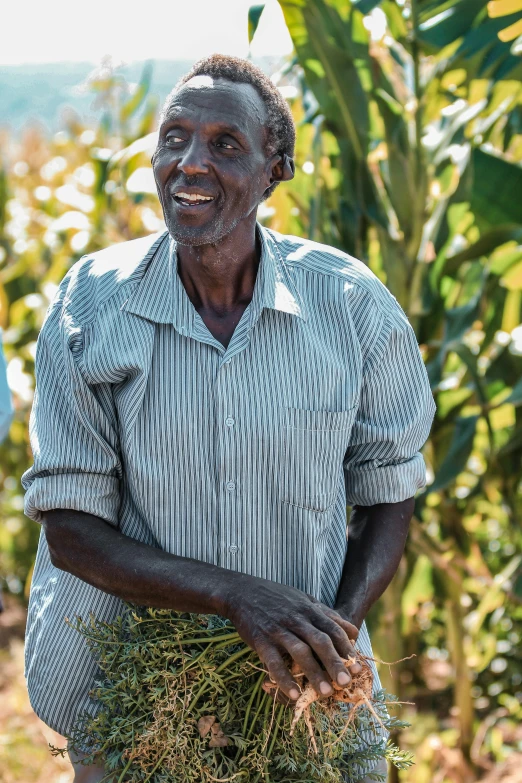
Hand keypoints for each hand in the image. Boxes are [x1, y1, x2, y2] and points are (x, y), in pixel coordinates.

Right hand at [222, 576, 361, 701]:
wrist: (242, 592)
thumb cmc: (276, 598)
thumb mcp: (304, 600)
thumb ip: (328, 615)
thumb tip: (353, 632)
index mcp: (308, 609)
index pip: (332, 629)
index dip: (346, 649)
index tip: (358, 668)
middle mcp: (296, 619)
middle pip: (319, 641)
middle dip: (335, 662)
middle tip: (346, 683)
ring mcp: (278, 629)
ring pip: (299, 651)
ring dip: (314, 673)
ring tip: (326, 693)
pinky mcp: (260, 639)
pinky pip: (273, 661)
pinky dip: (284, 677)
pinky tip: (293, 694)